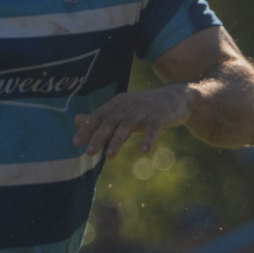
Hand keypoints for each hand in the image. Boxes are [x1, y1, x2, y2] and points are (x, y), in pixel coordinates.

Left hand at [73, 84, 194, 157]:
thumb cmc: (146, 107)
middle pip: (111, 121)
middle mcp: (129, 104)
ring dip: (118, 140)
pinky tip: (144, 151)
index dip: (87, 129)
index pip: (99, 116)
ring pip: (128, 125)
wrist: (178, 97)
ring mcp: (145, 109)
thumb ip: (101, 117)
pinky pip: (153, 128)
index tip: (76, 142)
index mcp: (118, 103)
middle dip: (99, 137)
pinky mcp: (161, 115)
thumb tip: (75, 120)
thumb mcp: (122, 110)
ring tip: (109, 156)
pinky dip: (149, 139)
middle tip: (89, 152)